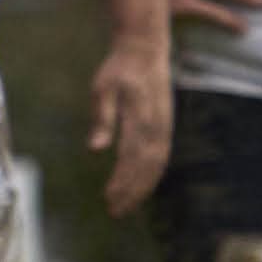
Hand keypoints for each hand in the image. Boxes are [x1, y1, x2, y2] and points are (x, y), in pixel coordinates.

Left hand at [86, 30, 171, 217]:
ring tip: (124, 206)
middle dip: (131, 192)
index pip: (131, 157)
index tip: (108, 198)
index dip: (122, 181)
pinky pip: (161, 157)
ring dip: (142, 188)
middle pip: (146, 167)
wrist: (146, 50)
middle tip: (114, 211)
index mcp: (140, 117)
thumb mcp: (102, 88)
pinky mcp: (165, 126)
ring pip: (156, 165)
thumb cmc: (118, 70)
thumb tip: (95, 150)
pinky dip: (152, 175)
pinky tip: (140, 187)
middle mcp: (156, 125)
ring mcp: (164, 127)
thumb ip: (101, 119)